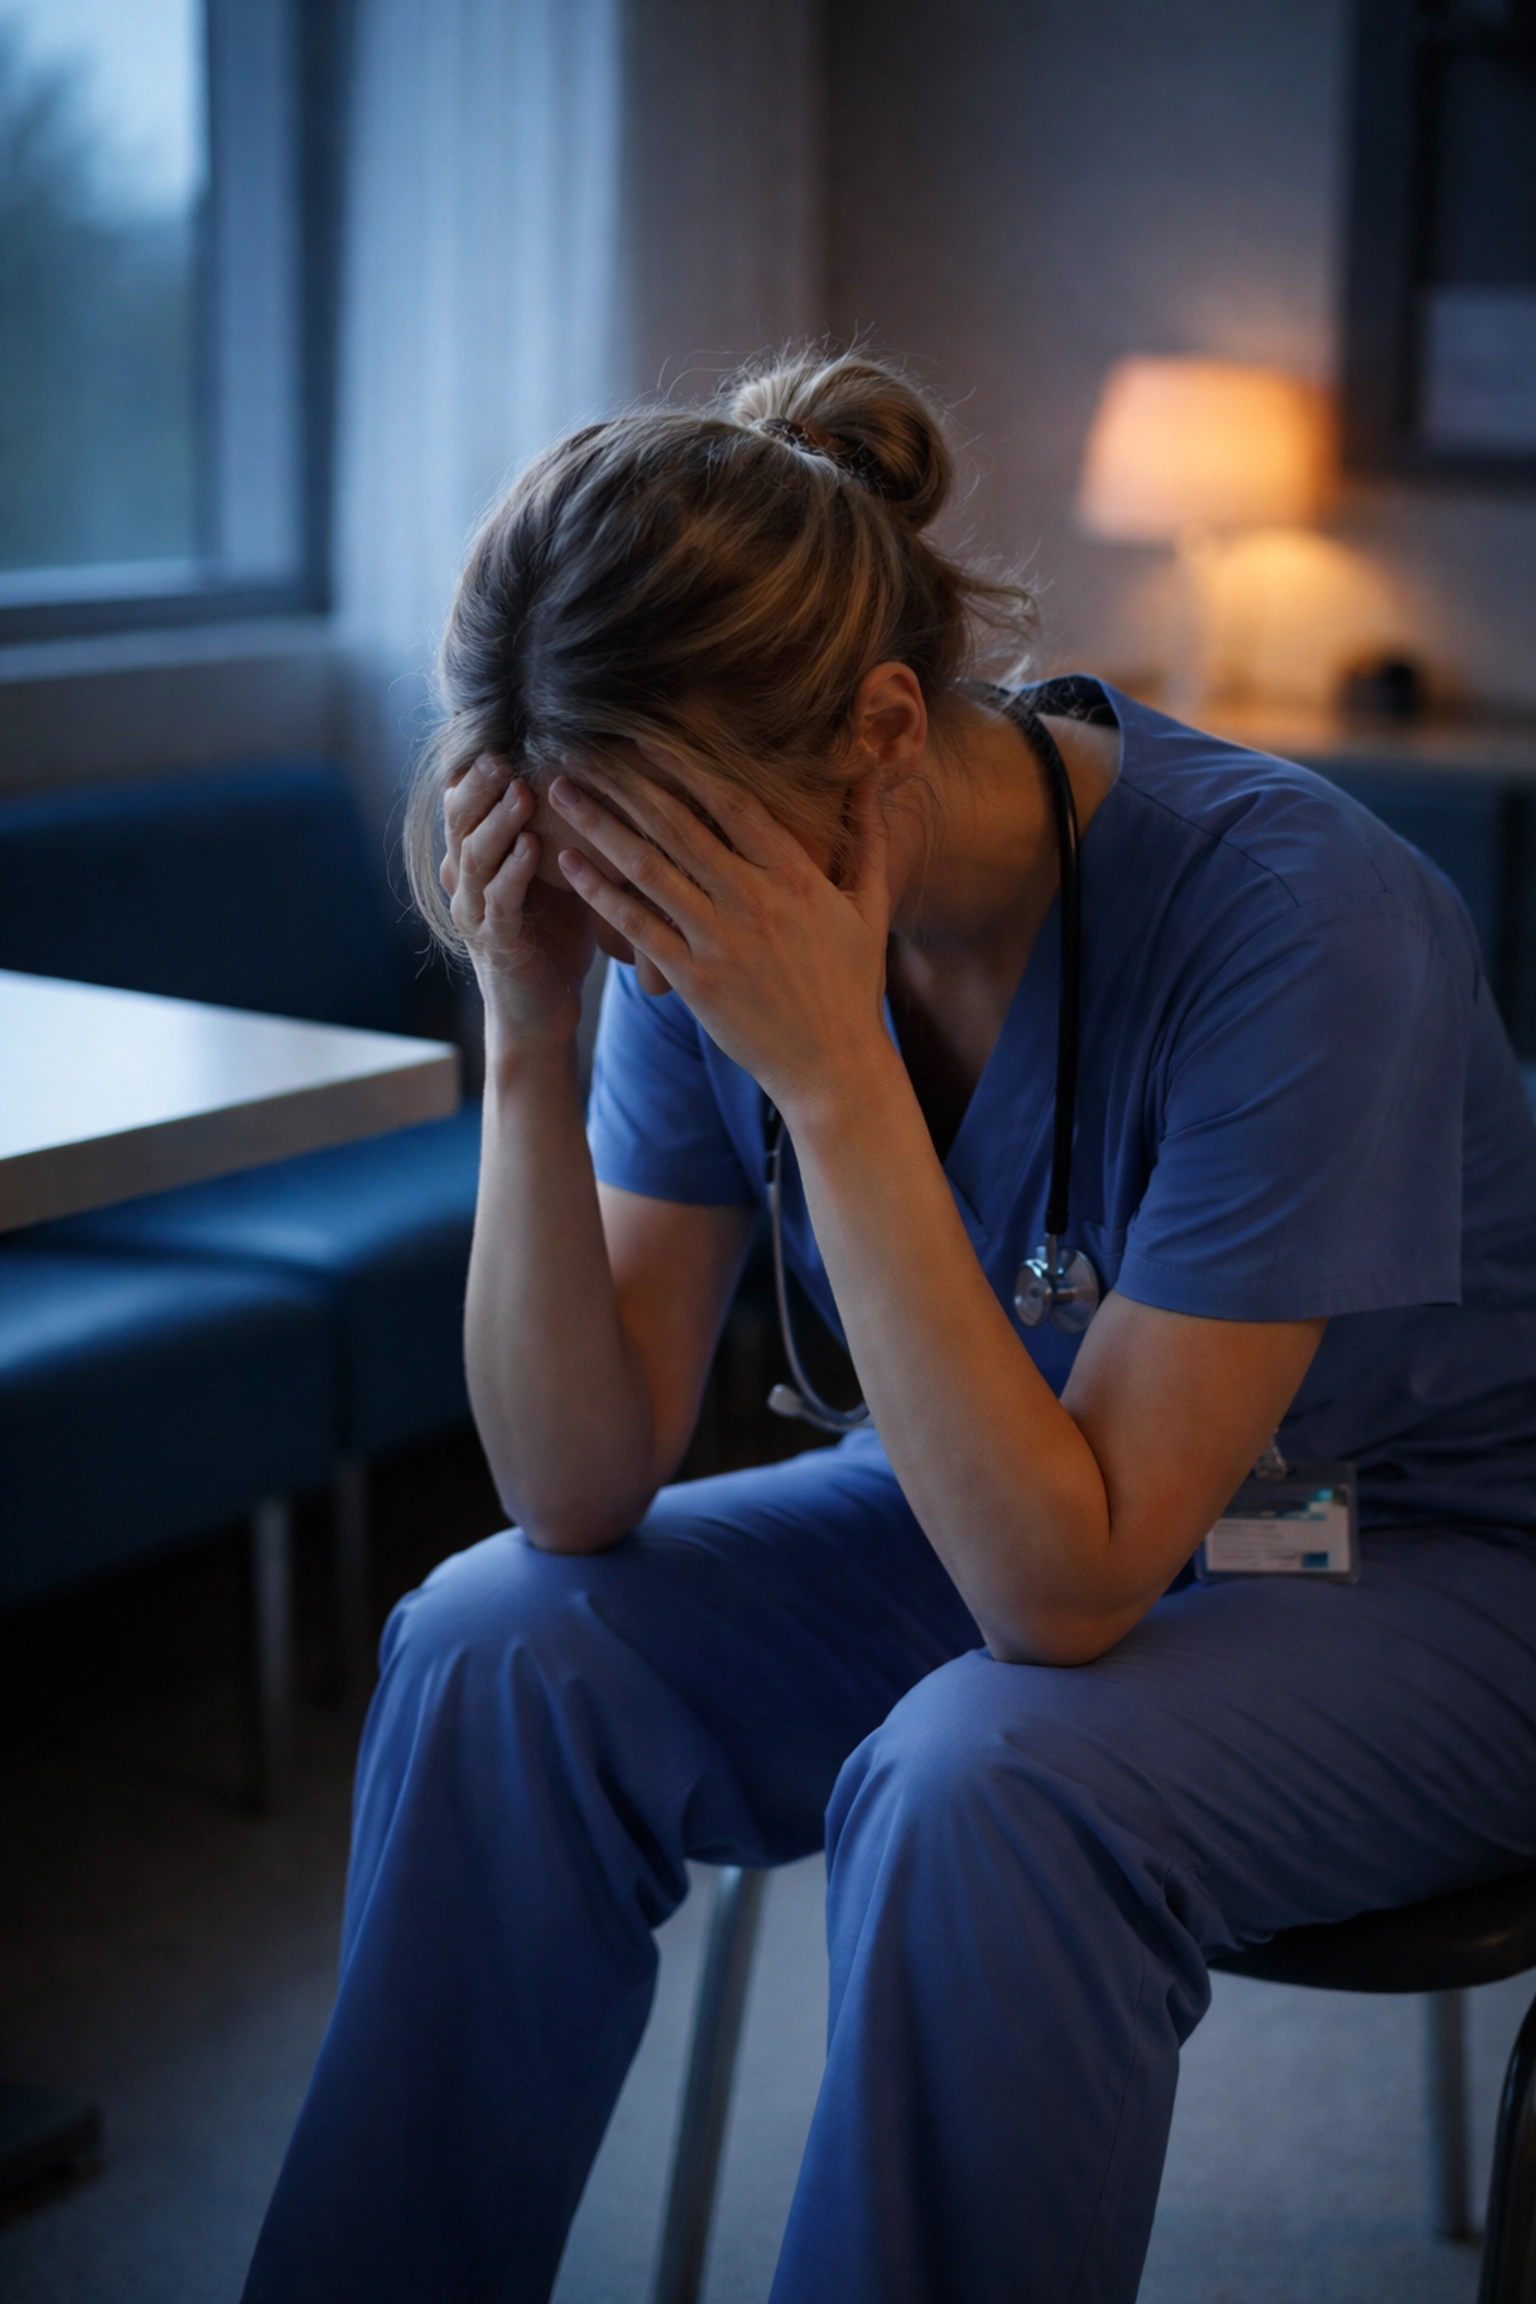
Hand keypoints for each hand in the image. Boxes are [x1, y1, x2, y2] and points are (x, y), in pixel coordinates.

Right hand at [440, 756, 594, 1049]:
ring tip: (519, 789)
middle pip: (459, 820)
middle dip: (482, 785)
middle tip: (506, 751)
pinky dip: (512, 871)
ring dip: (497, 821)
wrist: (542, 1016)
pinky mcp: (495, 945)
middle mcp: (465, 882)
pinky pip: (497, 901)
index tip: (504, 732)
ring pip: (473, 856)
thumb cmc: (556, 941)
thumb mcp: (560, 876)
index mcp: (477, 859)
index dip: (479, 769)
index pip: (464, 801)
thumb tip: (601, 774)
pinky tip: (531, 847)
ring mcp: (474, 914)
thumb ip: (562, 832)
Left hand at [548, 748, 896, 1116]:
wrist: (834, 1066)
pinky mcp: (694, 979)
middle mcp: (754, 900)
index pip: (731, 803)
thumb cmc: (853, 987)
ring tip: (560, 792)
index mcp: (797, 876)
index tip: (644, 734)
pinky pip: (637, 925)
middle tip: (583, 747)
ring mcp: (720, 939)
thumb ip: (870, 839)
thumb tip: (872, 778)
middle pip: (676, 823)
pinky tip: (569, 862)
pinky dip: (599, 891)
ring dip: (598, 823)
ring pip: (646, 867)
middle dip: (624, 780)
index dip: (684, 763)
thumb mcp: (870, 908)